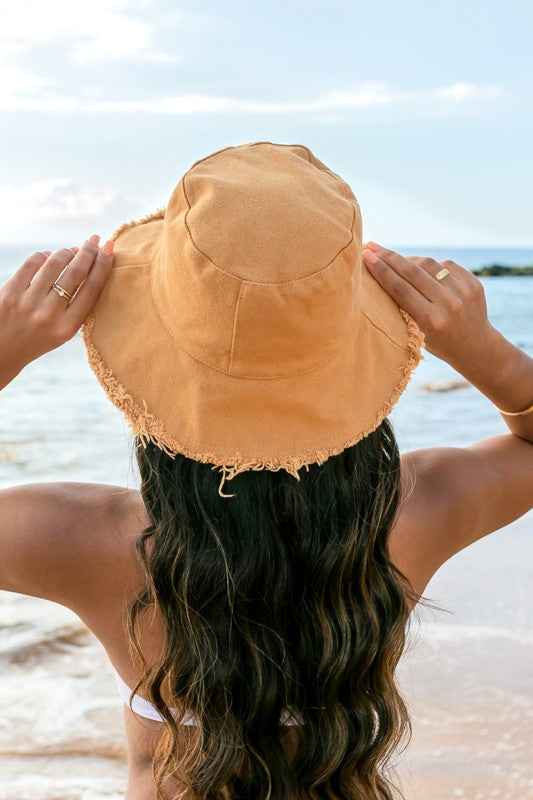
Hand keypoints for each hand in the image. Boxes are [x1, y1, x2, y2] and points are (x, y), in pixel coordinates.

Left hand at [0, 236, 113, 388]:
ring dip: (66, 252)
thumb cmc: (40, 337)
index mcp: (68, 327)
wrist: (4, 351)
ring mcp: (27, 303)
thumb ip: (78, 305)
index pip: (92, 288)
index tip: (109, 248)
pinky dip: (43, 255)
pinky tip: (48, 256)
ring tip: (71, 251)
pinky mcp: (9, 292)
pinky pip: (32, 263)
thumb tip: (91, 266)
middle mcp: (49, 315)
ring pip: (54, 264)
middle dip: (88, 252)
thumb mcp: (65, 330)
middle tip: (94, 240)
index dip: (103, 264)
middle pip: (76, 273)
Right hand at [361, 241, 497, 369]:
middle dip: (389, 257)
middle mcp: (449, 304)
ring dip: (408, 259)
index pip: (400, 288)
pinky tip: (419, 267)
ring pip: (429, 264)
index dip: (381, 270)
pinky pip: (446, 265)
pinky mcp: (474, 283)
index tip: (366, 256)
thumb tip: (385, 273)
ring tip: (394, 259)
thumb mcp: (418, 333)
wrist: (476, 347)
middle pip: (412, 272)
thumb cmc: (439, 343)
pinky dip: (430, 265)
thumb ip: (405, 307)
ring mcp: (464, 292)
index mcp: (431, 320)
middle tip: (371, 247)